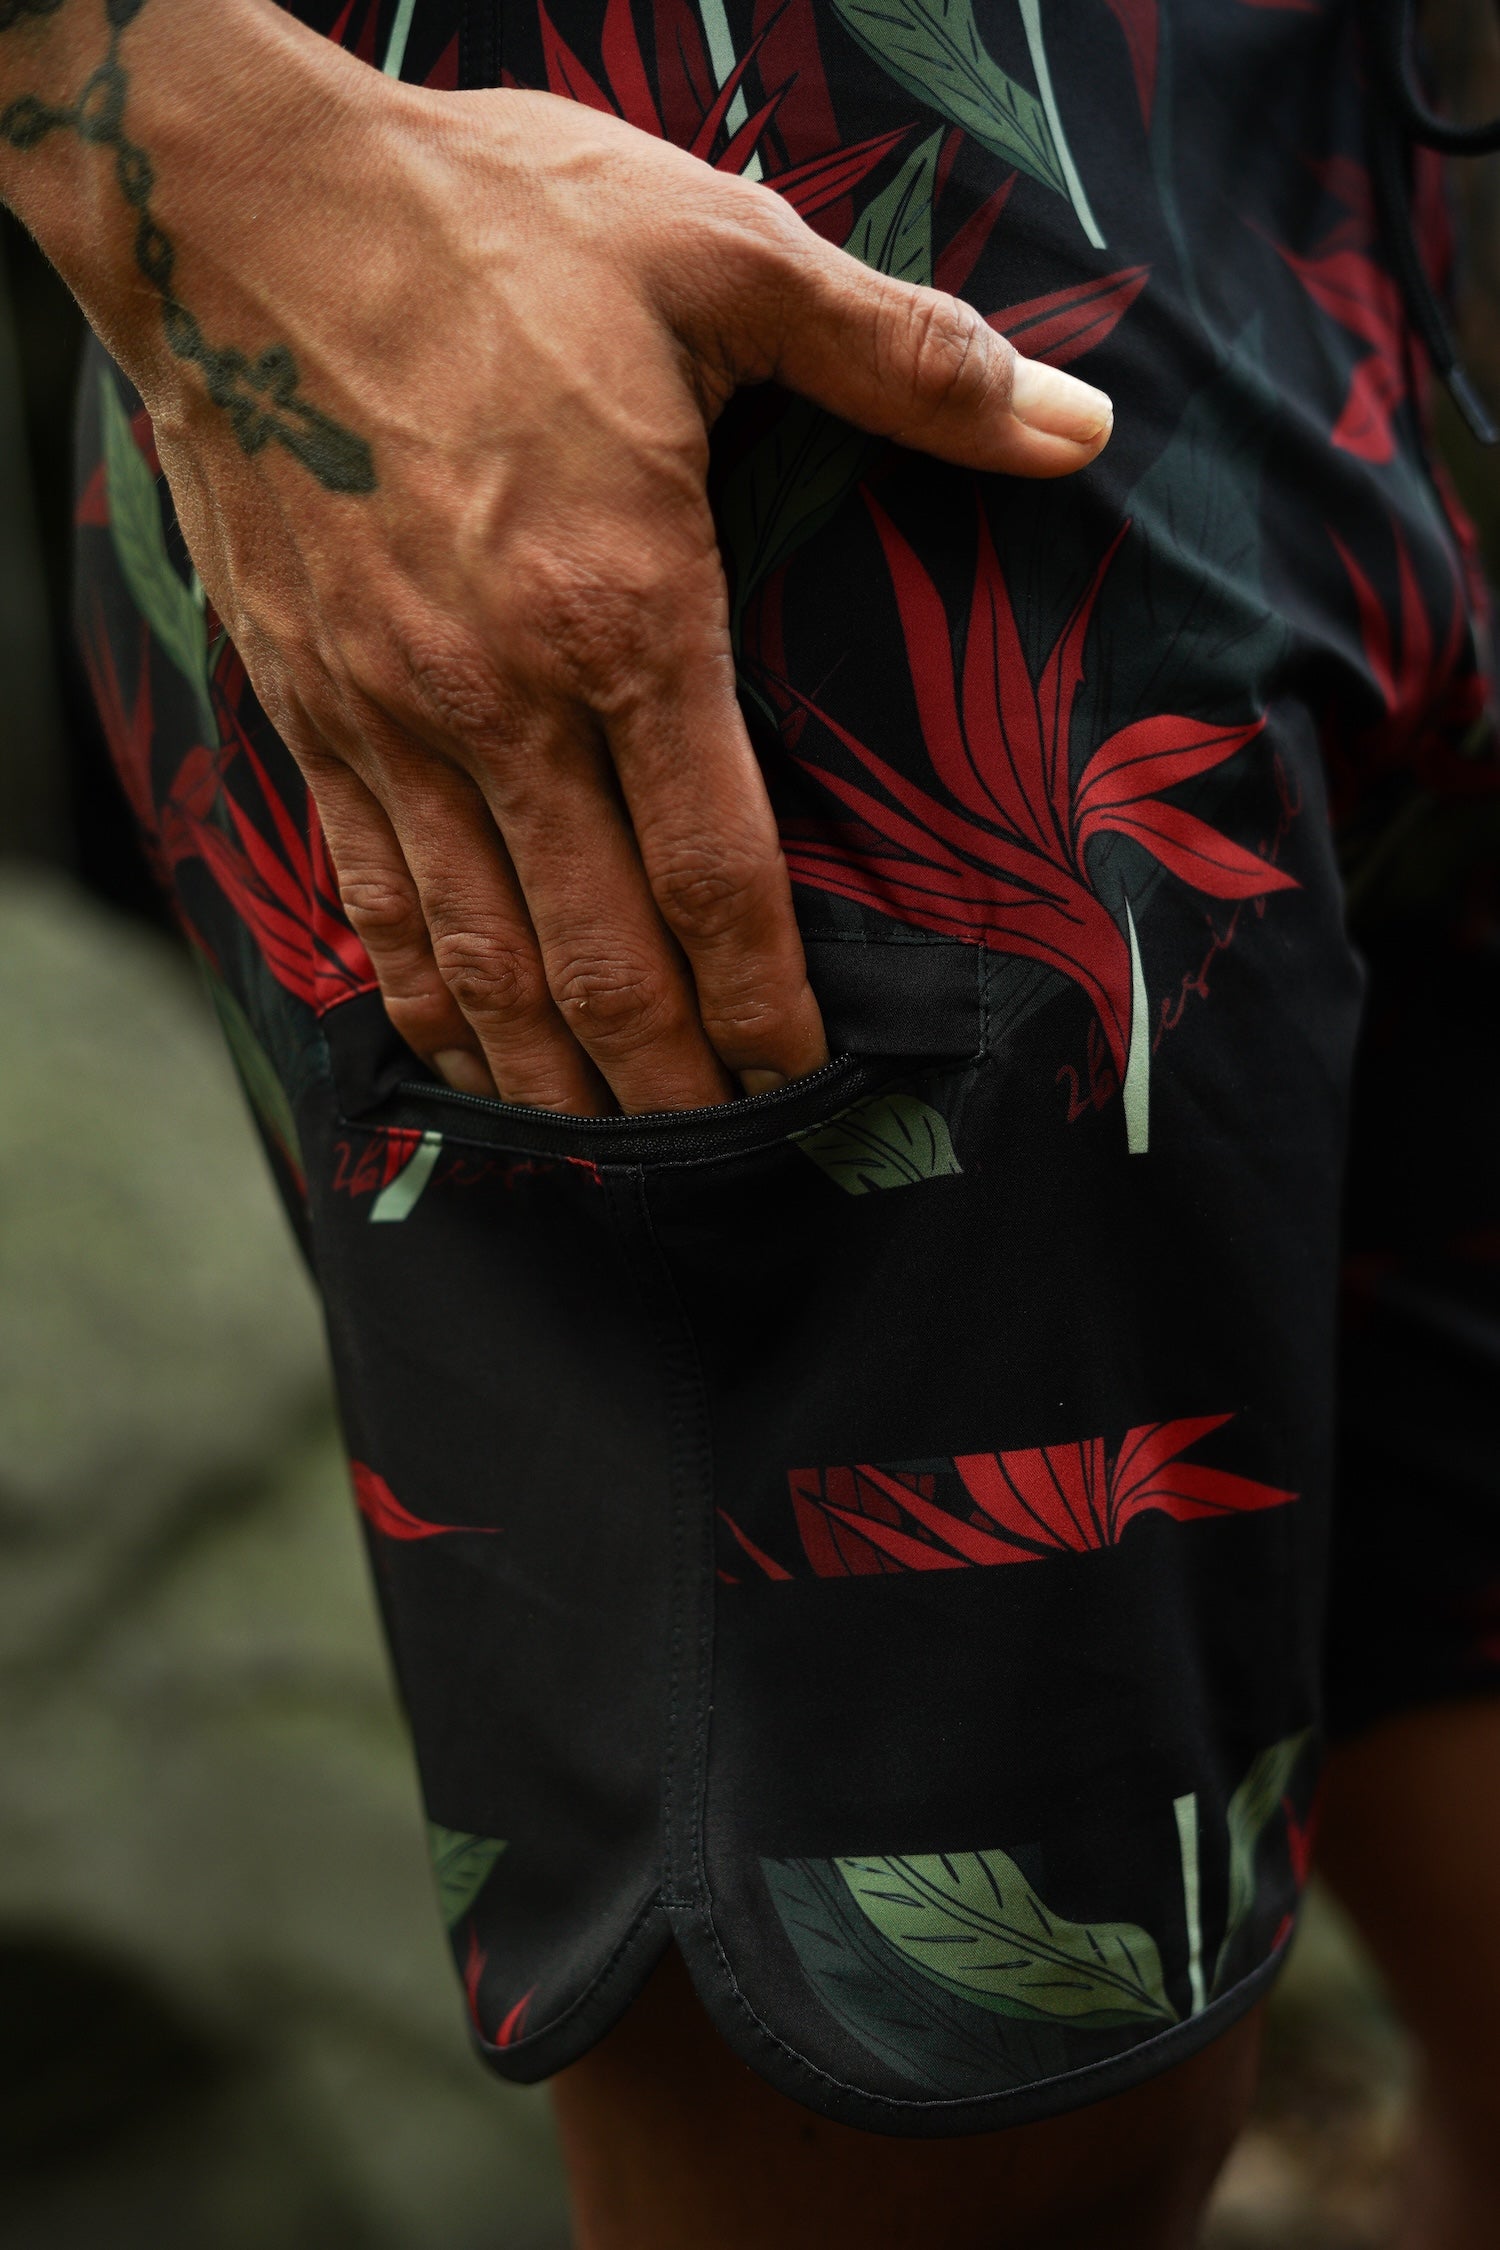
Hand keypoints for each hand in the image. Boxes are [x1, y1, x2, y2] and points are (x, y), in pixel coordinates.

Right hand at [19, 3, 1112, 1113]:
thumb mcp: (719, 255)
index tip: (801, 1080)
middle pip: (597, 956)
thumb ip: (904, 362)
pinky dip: (421, 995)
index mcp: (623, 609)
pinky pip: (368, 893)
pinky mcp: (308, 709)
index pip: (714, 872)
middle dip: (668, 1081)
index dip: (763, 1002)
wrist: (231, 208)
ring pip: (477, 957)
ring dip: (548, 1074)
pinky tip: (462, 1054)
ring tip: (607, 1151)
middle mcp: (499, 700)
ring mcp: (389, 719)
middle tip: (720, 1158)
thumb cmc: (487, 223)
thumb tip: (1077, 426)